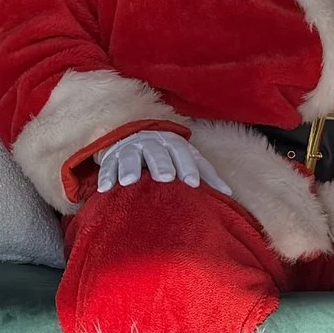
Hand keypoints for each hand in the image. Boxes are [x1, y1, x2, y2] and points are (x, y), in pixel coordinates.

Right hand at [94, 129, 229, 195]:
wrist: (136, 137)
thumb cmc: (169, 155)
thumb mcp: (187, 159)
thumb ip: (207, 174)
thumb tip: (229, 194)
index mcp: (173, 143)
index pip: (183, 153)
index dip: (189, 167)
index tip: (193, 184)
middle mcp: (151, 142)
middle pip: (157, 152)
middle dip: (161, 164)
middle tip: (165, 178)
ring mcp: (130, 147)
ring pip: (130, 155)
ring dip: (129, 167)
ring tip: (129, 181)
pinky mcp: (112, 155)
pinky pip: (108, 165)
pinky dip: (106, 175)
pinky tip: (105, 189)